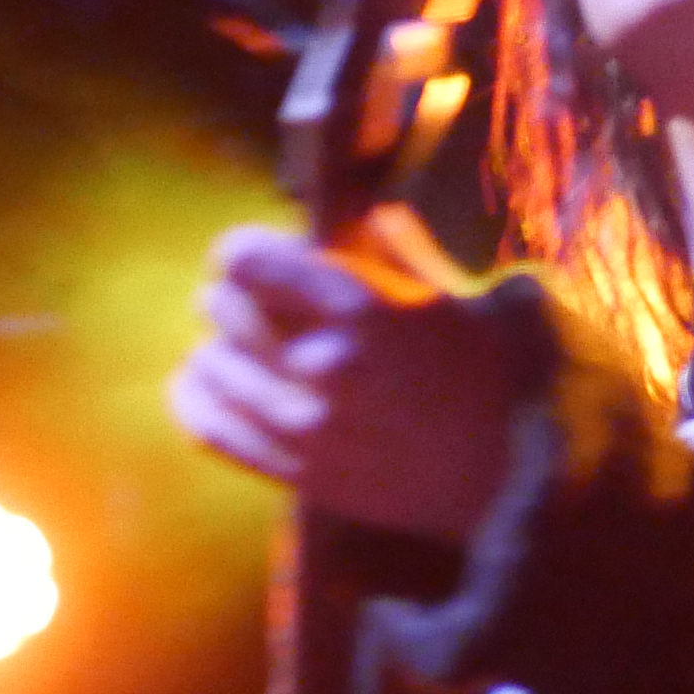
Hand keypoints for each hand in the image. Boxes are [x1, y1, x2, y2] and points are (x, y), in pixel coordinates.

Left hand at [165, 215, 525, 541]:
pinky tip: (202, 381)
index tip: (249, 256)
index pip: (246, 259)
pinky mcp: (293, 471)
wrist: (497, 474)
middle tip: (247, 301)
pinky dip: (196, 397)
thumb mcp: (441, 293)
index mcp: (360, 309)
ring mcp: (305, 425)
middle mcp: (323, 364)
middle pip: (223, 308)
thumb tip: (337, 219)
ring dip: (218, 348)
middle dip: (230, 297)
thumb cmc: (475, 373)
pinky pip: (209, 427)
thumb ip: (384, 252)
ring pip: (211, 366)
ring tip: (235, 346)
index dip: (242, 251)